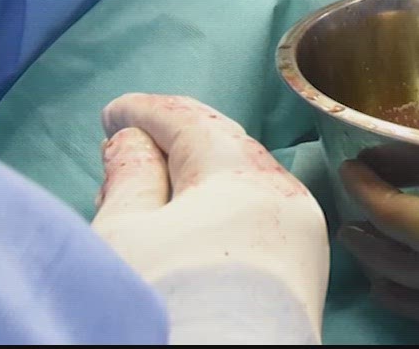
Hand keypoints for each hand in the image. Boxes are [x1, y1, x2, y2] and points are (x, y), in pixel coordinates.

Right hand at [91, 94, 328, 343]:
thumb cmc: (171, 306)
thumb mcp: (125, 234)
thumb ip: (128, 177)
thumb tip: (131, 142)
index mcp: (242, 174)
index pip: (190, 121)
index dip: (146, 112)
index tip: (114, 112)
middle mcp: (286, 197)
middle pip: (225, 149)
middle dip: (174, 142)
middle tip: (129, 143)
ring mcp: (303, 239)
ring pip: (246, 186)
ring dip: (199, 179)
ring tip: (152, 191)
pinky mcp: (305, 278)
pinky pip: (260, 221)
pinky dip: (223, 211)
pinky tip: (193, 228)